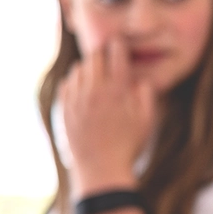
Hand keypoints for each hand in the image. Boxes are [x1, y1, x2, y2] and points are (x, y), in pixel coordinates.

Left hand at [60, 34, 156, 195]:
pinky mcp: (65, 108)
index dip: (119, 45)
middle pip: (95, 56)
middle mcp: (95, 90)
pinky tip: (84, 88)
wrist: (101, 169)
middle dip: (103, 52)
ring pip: (79, 68)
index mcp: (117, 91)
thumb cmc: (128, 146)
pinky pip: (67, 83)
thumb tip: (141, 78)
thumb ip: (146, 95)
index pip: (116, 54)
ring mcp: (77, 98)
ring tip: (97, 73)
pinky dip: (76, 80)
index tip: (121, 44)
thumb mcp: (147, 121)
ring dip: (89, 67)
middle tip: (108, 55)